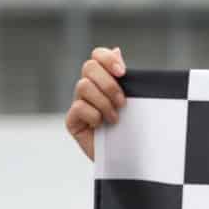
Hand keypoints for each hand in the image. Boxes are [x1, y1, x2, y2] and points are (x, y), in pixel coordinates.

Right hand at [65, 46, 126, 161]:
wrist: (129, 160)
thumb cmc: (133, 129)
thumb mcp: (135, 102)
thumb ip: (126, 79)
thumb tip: (117, 49)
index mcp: (103, 80)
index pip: (97, 56)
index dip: (107, 59)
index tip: (123, 72)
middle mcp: (89, 88)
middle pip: (89, 67)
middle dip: (108, 83)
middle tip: (123, 102)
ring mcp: (79, 103)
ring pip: (83, 86)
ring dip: (104, 102)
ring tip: (116, 118)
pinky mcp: (72, 121)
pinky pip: (78, 107)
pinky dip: (94, 115)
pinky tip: (102, 126)